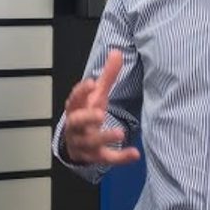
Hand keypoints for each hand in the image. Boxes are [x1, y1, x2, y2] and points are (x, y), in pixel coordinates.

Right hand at [63, 49, 141, 164]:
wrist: (76, 144)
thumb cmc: (87, 114)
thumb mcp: (96, 95)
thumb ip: (107, 76)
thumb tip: (117, 51)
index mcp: (76, 108)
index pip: (74, 98)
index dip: (81, 91)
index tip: (91, 82)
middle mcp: (76, 126)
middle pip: (76, 121)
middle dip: (87, 117)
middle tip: (100, 113)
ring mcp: (84, 142)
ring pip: (91, 142)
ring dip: (104, 137)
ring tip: (120, 132)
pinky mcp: (95, 157)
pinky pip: (106, 158)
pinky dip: (120, 157)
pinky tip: (134, 153)